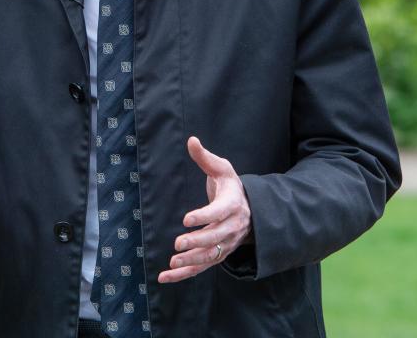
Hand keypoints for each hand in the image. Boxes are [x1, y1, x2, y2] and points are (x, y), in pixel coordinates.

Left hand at [158, 136, 251, 283]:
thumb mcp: (222, 169)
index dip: (204, 216)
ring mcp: (225, 243)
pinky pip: (201, 267)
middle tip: (178, 243)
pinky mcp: (218, 254)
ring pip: (209, 256)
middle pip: (215, 238)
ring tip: (173, 263)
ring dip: (191, 261)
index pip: (219, 212)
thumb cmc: (231, 186)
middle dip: (197, 242)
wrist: (251, 209)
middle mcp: (231, 227)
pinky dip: (184, 274)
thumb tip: (191, 140)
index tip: (187, 219)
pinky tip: (165, 276)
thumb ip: (205, 158)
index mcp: (232, 204)